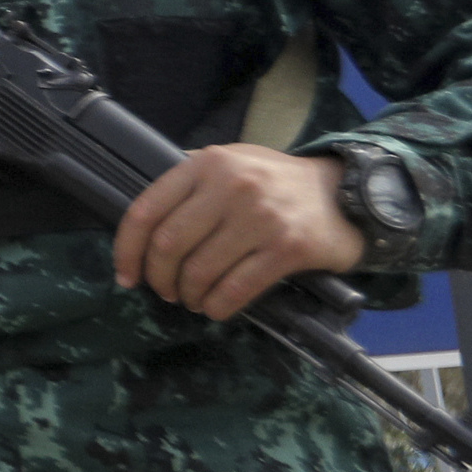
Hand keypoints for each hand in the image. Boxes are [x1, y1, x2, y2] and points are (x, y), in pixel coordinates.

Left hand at [113, 144, 366, 322]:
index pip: (146, 211)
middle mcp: (232, 185)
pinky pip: (236, 289)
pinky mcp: (288, 247)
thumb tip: (144, 226)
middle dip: (159, 278)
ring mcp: (261, 216)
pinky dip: (217, 307)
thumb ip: (190, 184)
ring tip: (193, 299)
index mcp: (207, 163)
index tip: (126, 275)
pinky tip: (215, 307)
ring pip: (200, 271)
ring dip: (189, 295)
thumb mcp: (231, 164)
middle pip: (168, 246)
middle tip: (166, 291)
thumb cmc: (276, 184)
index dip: (127, 250)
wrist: (345, 192)